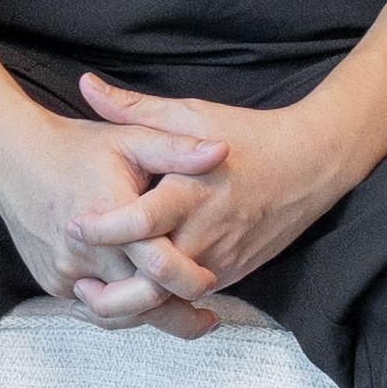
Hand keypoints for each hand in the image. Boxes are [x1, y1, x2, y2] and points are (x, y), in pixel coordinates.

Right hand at [0, 102, 227, 336]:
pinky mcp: (52, 282)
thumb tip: (221, 151)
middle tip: (208, 319)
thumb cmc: (76, 146)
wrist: (12, 157)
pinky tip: (143, 308)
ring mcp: (65, 272)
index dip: (190, 280)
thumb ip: (177, 150)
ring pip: (117, 314)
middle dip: (179, 315)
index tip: (212, 282)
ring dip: (151, 320)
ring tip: (186, 319)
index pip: (158, 266)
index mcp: (110, 216)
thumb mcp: (130, 139)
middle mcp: (85, 251)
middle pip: (141, 302)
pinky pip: (92, 310)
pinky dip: (120, 312)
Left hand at [64, 73, 369, 318]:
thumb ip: (135, 108)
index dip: (102, 229)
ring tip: (97, 293)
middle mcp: (204, 233)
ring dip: (134, 302)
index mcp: (190, 192)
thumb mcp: (192, 114)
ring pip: (170, 298)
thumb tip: (85, 85)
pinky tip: (134, 291)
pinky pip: (189, 296)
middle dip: (112, 290)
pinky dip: (162, 298)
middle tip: (79, 283)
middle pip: (152, 279)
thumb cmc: (249, 135)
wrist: (312, 165)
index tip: (73, 225)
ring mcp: (220, 259)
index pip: (139, 222)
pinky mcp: (232, 274)